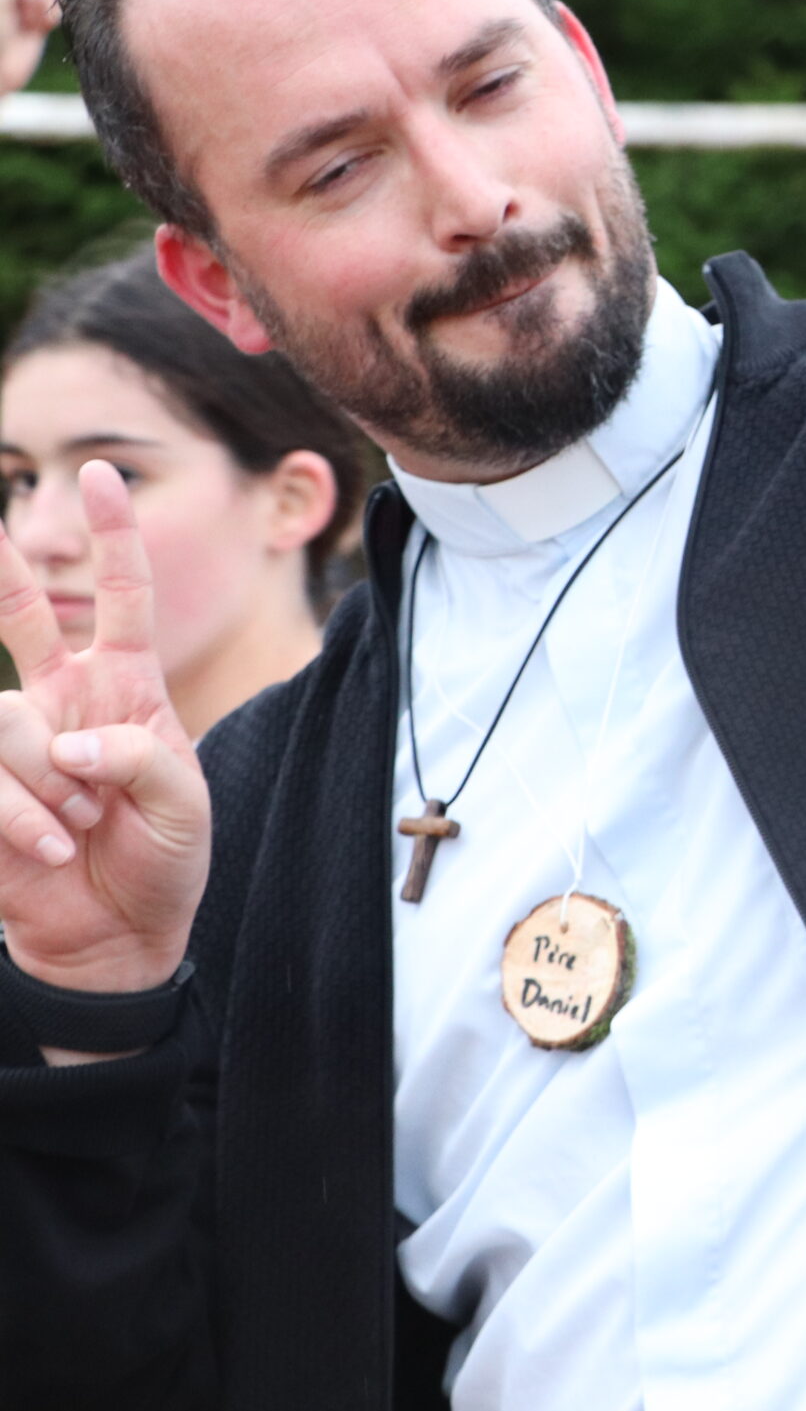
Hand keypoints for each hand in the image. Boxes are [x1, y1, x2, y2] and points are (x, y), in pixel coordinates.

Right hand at [0, 463, 210, 1026]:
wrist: (119, 935)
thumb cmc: (163, 863)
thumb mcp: (183, 807)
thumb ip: (140, 760)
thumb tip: (69, 744)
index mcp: (128, 690)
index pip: (122, 598)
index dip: (115, 538)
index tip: (104, 475)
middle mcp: (66, 701)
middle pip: (21, 616)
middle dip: (3, 567)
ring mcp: (18, 743)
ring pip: (4, 719)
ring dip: (45, 784)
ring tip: (79, 827)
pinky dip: (19, 816)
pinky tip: (47, 849)